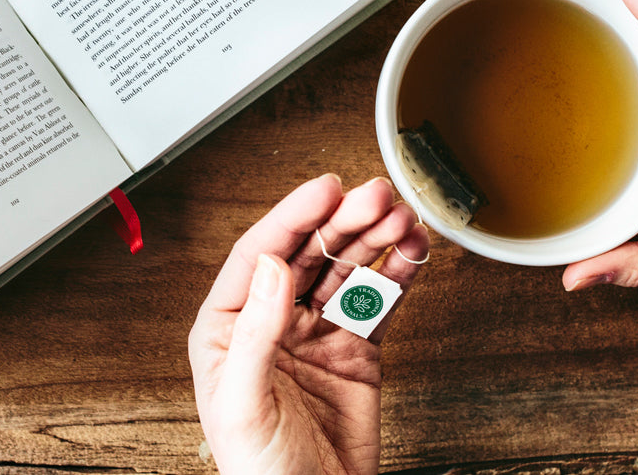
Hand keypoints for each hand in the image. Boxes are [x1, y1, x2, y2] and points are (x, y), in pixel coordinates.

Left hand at [189, 174, 429, 473]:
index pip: (259, 256)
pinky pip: (376, 302)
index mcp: (226, 329)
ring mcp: (315, 336)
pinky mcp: (355, 353)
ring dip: (373, 240)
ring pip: (345, 272)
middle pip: (307, 255)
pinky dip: (397, 274)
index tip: (325, 189)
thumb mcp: (242, 405)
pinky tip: (412, 250)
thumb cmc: (260, 472)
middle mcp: (269, 324)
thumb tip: (271, 267)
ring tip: (401, 216)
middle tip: (376, 195)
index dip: (293, 218)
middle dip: (343, 221)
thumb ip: (254, 335)